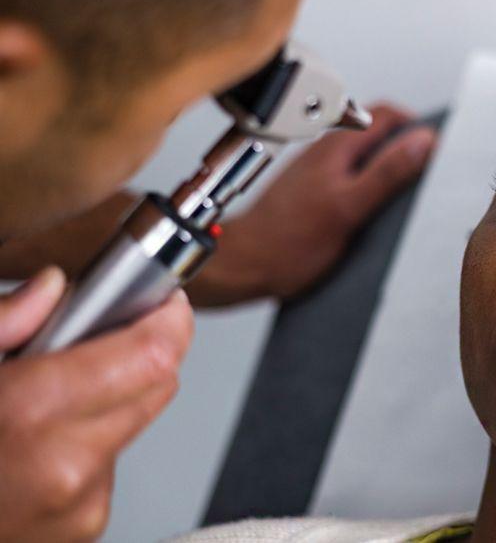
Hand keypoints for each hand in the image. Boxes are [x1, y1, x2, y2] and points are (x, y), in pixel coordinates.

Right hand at [0, 267, 193, 541]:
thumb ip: (3, 322)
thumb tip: (53, 288)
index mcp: (31, 412)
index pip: (155, 355)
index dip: (167, 318)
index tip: (162, 300)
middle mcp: (67, 465)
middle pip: (157, 386)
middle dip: (135, 355)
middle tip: (87, 344)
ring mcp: (79, 504)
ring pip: (135, 424)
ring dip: (106, 402)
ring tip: (40, 404)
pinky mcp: (85, 525)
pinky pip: (109, 463)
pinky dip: (86, 444)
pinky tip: (35, 446)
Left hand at [189, 102, 436, 305]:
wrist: (243, 265)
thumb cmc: (288, 243)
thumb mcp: (349, 208)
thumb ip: (388, 173)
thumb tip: (423, 141)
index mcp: (336, 147)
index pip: (387, 114)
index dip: (416, 126)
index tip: (436, 150)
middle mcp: (324, 152)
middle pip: (376, 132)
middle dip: (404, 145)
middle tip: (424, 174)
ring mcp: (315, 170)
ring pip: (362, 153)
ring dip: (386, 166)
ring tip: (401, 195)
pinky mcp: (310, 190)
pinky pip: (348, 175)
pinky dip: (367, 184)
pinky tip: (370, 211)